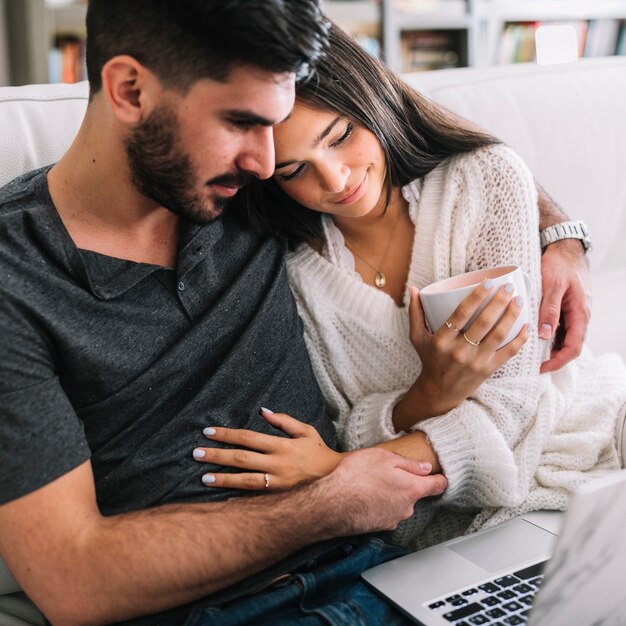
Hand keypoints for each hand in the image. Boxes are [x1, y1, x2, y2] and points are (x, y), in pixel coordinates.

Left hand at [193, 409, 342, 489]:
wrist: (337, 482)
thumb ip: (283, 420)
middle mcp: (278, 464)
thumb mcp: (306, 431)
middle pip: (241, 458)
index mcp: (282, 445)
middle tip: (196, 453)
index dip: (227, 434)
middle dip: (217, 455)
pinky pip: (253, 496)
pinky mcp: (278, 497)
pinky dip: (236, 494)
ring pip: (244, 480)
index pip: (248, 437)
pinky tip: (222, 495)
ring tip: (203, 476)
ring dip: (222, 478)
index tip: (208, 432)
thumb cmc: (319, 452)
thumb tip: (262, 410)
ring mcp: (277, 483)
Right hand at [320, 448, 447, 533]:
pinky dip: (378, 505)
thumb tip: (425, 467)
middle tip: (387, 472)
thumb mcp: (383, 458)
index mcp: (412, 488)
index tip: (440, 474)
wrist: (332, 504)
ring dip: (389, 495)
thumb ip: (408, 464)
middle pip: (414, 494)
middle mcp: (406, 508)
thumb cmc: (357, 477)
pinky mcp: (378, 527)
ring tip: (370, 483)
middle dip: (405, 484)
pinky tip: (364, 496)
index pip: (438, 485)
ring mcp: (393, 519)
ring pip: (398, 504)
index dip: (440, 478)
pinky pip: (384, 513)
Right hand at [393, 281, 527, 430]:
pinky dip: (520, 338)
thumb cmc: (429, 359)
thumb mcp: (416, 337)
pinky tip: (526, 325)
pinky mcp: (488, 370)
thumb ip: (415, 312)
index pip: (461, 313)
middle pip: (483, 322)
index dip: (476, 296)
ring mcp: (475, 362)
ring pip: (498, 335)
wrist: (439, 392)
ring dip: (511, 315)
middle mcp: (459, 351)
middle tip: (508, 287)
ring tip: (519, 300)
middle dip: (499, 301)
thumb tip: (413, 288)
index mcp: (441, 340)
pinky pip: (508, 352)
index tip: (488, 282)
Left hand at [538, 239, 590, 372]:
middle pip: (568, 346)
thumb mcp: (553, 285)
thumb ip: (549, 310)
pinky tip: (532, 336)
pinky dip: (547, 335)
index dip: (558, 361)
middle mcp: (579, 316)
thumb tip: (545, 335)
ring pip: (563, 337)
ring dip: (550, 348)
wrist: (564, 246)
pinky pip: (558, 327)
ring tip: (530, 354)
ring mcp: (572, 312)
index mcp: (580, 314)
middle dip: (553, 358)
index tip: (541, 368)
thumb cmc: (560, 263)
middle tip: (532, 364)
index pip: (573, 347)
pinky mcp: (565, 307)